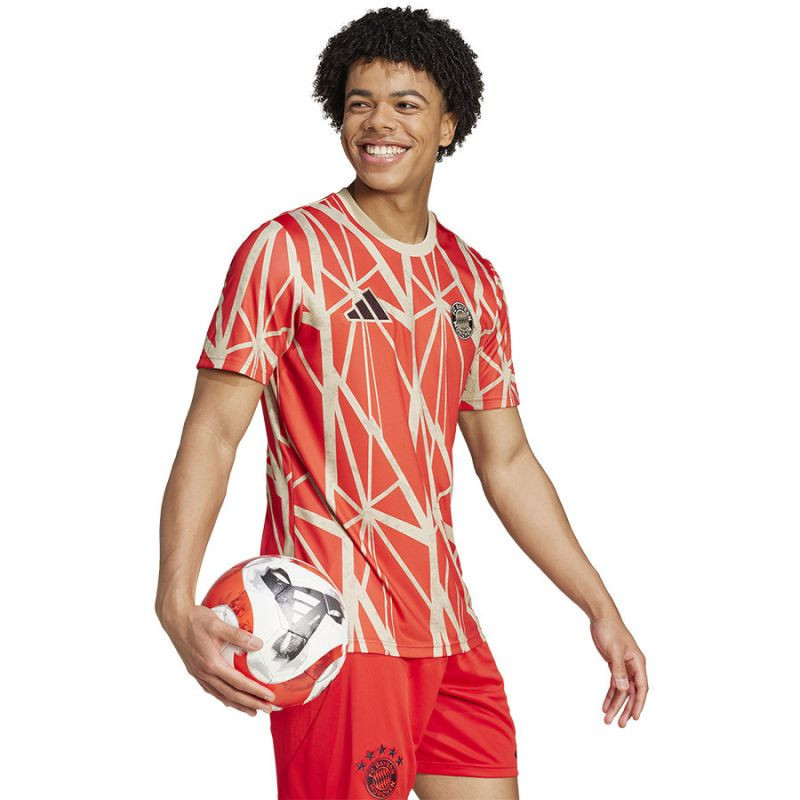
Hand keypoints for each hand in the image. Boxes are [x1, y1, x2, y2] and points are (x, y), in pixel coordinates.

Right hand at [159, 603, 275, 716]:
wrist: (175, 619)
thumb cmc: (195, 620)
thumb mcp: (218, 624)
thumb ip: (239, 635)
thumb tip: (258, 644)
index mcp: (211, 664)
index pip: (238, 683)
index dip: (255, 691)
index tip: (269, 696)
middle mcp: (204, 673)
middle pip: (231, 695)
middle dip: (251, 703)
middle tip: (267, 709)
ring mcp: (198, 674)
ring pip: (221, 695)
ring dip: (238, 705)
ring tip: (252, 711)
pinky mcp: (195, 671)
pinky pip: (211, 690)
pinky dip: (224, 697)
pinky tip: (229, 700)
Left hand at [589, 613, 647, 726]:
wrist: (600, 617)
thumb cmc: (610, 630)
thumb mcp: (614, 650)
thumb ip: (618, 670)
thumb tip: (623, 689)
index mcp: (638, 662)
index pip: (641, 688)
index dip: (639, 704)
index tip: (635, 718)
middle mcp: (633, 666)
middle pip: (632, 693)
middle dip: (626, 709)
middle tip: (620, 725)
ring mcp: (624, 667)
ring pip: (622, 691)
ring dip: (616, 705)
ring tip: (608, 719)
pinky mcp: (614, 665)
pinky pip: (614, 684)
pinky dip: (610, 695)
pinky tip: (604, 706)